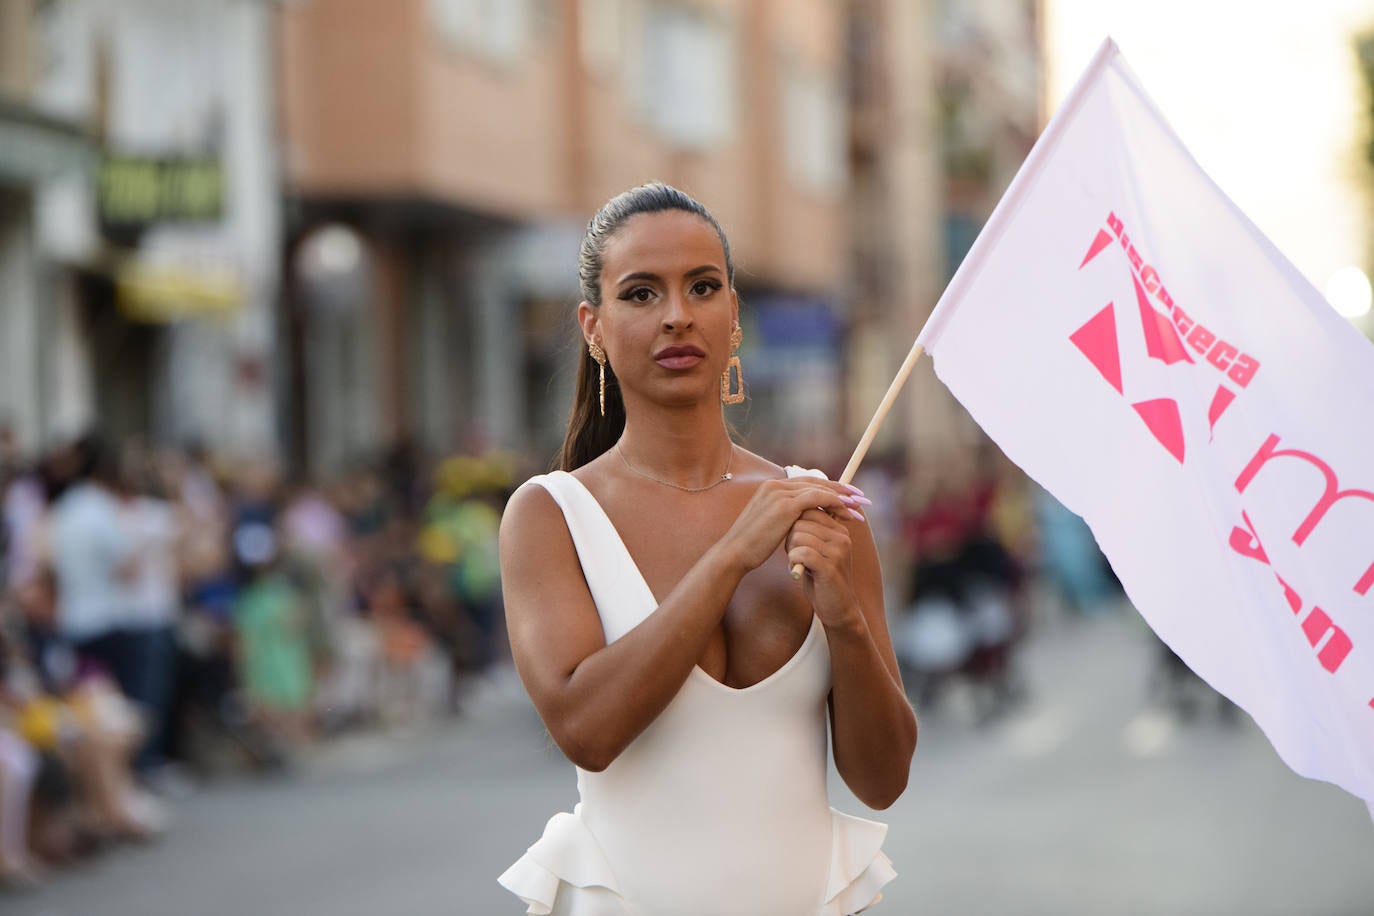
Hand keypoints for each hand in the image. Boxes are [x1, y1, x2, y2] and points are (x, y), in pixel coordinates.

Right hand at [719, 478, 863, 574]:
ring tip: (858, 506)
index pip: (807, 483)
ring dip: (841, 497)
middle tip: (860, 497)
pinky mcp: (785, 505)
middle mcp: (775, 485)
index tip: (846, 496)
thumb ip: (785, 516)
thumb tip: (802, 519)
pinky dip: (834, 502)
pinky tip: (845, 511)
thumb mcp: (769, 525)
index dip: (829, 488)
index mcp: (771, 488)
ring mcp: (780, 493)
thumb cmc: (751, 545)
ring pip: (820, 489)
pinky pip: (817, 498)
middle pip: (816, 482)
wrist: (735, 553)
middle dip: (841, 489)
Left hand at [786, 508, 863, 628]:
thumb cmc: (822, 579)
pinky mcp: (831, 566)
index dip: (794, 525)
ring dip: (791, 551)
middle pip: (800, 521)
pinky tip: (798, 571)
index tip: (797, 544)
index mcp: (839, 529)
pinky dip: (793, 561)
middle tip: (796, 556)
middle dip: (790, 538)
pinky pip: (801, 552)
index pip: (808, 510)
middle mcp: (841, 536)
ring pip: (798, 535)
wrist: (838, 609)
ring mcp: (838, 550)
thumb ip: (810, 531)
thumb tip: (790, 509)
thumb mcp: (818, 550)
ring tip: (799, 564)